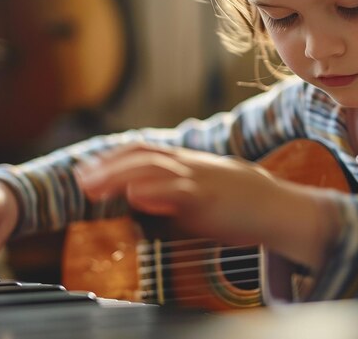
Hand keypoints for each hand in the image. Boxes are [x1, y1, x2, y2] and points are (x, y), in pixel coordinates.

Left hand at [76, 143, 336, 268]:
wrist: (278, 207)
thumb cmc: (241, 203)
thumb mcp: (204, 192)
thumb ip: (173, 195)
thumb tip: (144, 201)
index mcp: (187, 163)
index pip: (143, 152)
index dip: (113, 158)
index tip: (88, 169)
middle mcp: (189, 165)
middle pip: (141, 156)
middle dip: (107, 166)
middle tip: (79, 180)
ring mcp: (199, 179)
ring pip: (153, 169)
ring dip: (119, 177)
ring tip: (92, 187)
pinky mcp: (210, 198)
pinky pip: (180, 191)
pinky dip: (156, 192)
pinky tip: (135, 196)